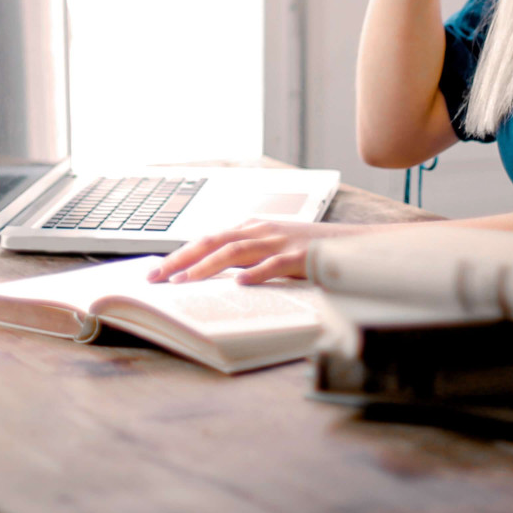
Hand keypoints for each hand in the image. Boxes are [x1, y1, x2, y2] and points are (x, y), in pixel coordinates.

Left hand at [147, 219, 375, 284]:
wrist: (356, 245)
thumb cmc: (312, 251)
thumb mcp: (274, 249)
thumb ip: (247, 258)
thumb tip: (215, 279)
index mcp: (253, 228)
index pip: (209, 239)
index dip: (181, 254)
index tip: (156, 271)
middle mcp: (263, 230)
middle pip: (214, 241)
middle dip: (182, 259)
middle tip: (156, 278)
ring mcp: (282, 242)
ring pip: (237, 251)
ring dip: (207, 266)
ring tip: (185, 281)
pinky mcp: (302, 256)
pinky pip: (275, 265)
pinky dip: (256, 273)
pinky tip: (240, 284)